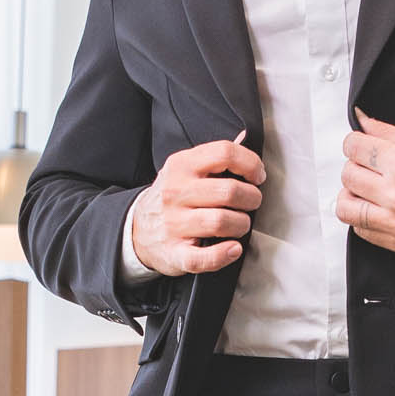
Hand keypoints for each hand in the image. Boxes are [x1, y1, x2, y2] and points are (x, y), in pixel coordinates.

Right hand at [130, 139, 265, 275]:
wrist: (137, 230)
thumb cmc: (172, 198)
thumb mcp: (185, 169)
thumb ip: (214, 157)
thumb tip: (245, 137)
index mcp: (181, 166)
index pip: (224, 153)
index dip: (250, 164)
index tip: (257, 177)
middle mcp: (175, 192)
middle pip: (229, 191)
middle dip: (251, 198)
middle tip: (251, 203)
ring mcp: (174, 224)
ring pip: (222, 222)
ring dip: (242, 224)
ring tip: (240, 224)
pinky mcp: (176, 253)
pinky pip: (206, 258)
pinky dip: (225, 254)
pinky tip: (233, 249)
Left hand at [336, 111, 394, 256]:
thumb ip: (389, 132)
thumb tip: (362, 122)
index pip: (353, 148)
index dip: (357, 143)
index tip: (363, 145)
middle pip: (348, 175)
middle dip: (357, 166)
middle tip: (372, 165)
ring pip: (346, 208)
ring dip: (353, 194)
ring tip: (370, 189)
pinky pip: (362, 231)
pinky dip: (365, 218)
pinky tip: (380, 208)